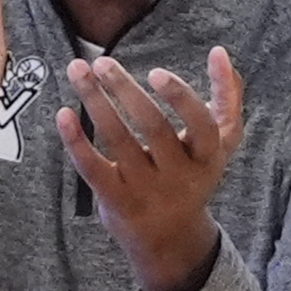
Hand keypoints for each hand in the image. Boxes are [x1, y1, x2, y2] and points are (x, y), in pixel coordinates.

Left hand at [56, 48, 245, 290]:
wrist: (169, 238)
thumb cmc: (193, 174)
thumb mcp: (220, 144)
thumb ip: (228, 98)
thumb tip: (221, 52)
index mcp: (207, 158)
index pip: (202, 126)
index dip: (181, 98)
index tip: (156, 71)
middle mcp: (178, 176)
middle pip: (154, 127)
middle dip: (125, 90)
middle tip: (102, 62)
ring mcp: (145, 189)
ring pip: (118, 140)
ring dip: (95, 101)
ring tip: (77, 69)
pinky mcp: (115, 199)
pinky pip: (92, 168)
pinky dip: (75, 140)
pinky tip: (63, 113)